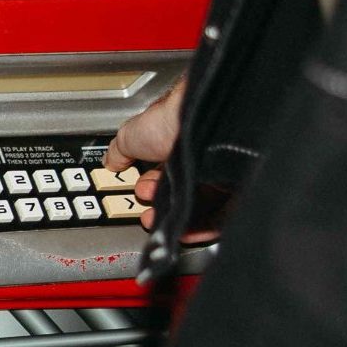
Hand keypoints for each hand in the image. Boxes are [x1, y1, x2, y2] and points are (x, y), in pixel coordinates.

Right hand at [102, 78, 221, 242]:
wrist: (202, 115)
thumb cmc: (173, 117)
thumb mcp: (131, 134)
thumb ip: (119, 150)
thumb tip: (109, 161)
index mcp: (179, 144)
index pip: (163, 174)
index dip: (146, 187)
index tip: (135, 192)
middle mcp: (202, 159)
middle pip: (178, 192)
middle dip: (156, 203)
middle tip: (145, 204)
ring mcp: (220, 175)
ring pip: (197, 206)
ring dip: (173, 218)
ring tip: (158, 219)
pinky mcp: (236, 192)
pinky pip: (221, 218)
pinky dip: (200, 228)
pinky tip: (183, 230)